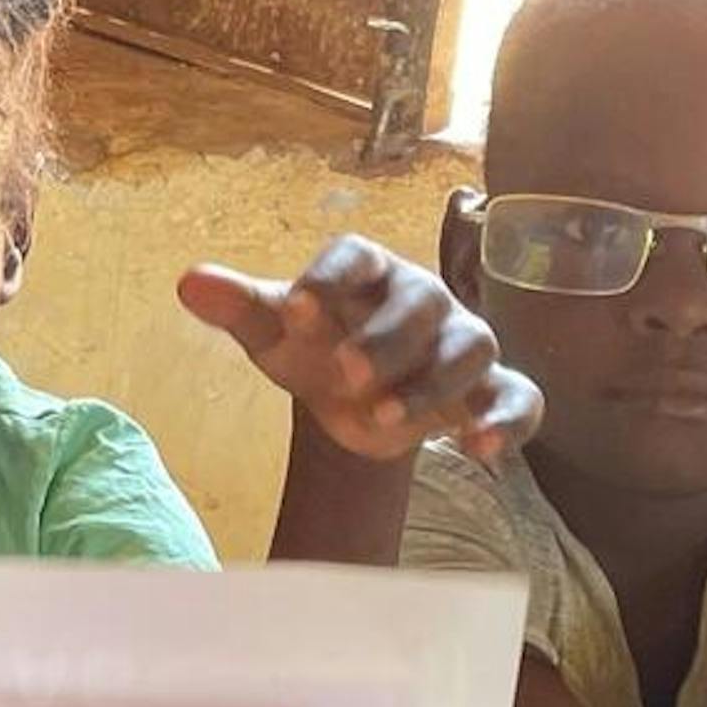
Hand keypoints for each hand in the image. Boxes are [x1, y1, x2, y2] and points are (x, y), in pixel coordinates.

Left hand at [180, 235, 543, 462]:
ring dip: (429, 384)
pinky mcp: (490, 391)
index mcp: (367, 272)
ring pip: (470, 348)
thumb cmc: (315, 346)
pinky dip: (506, 421)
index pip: (355, 255)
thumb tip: (188, 283)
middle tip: (345, 375)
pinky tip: (479, 451)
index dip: (330, 278)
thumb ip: (240, 309)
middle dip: (386, 339)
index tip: (296, 307)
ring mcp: (462, 343)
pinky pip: (518, 397)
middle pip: (420, 303)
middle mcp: (422, 300)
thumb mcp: (275, 334)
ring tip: (383, 418)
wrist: (354, 397)